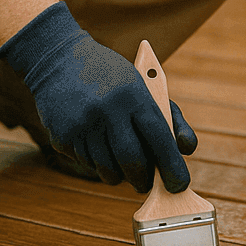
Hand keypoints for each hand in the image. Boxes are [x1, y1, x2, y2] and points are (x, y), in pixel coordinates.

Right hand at [0, 2, 195, 191]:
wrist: (59, 60)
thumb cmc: (113, 78)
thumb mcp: (144, 87)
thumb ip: (171, 118)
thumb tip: (186, 150)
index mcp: (132, 94)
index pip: (158, 138)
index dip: (171, 166)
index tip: (179, 185)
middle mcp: (106, 109)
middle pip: (132, 162)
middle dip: (143, 180)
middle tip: (146, 184)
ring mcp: (81, 124)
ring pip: (107, 171)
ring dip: (118, 174)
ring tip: (119, 162)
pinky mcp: (61, 135)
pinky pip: (86, 164)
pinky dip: (95, 163)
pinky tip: (93, 143)